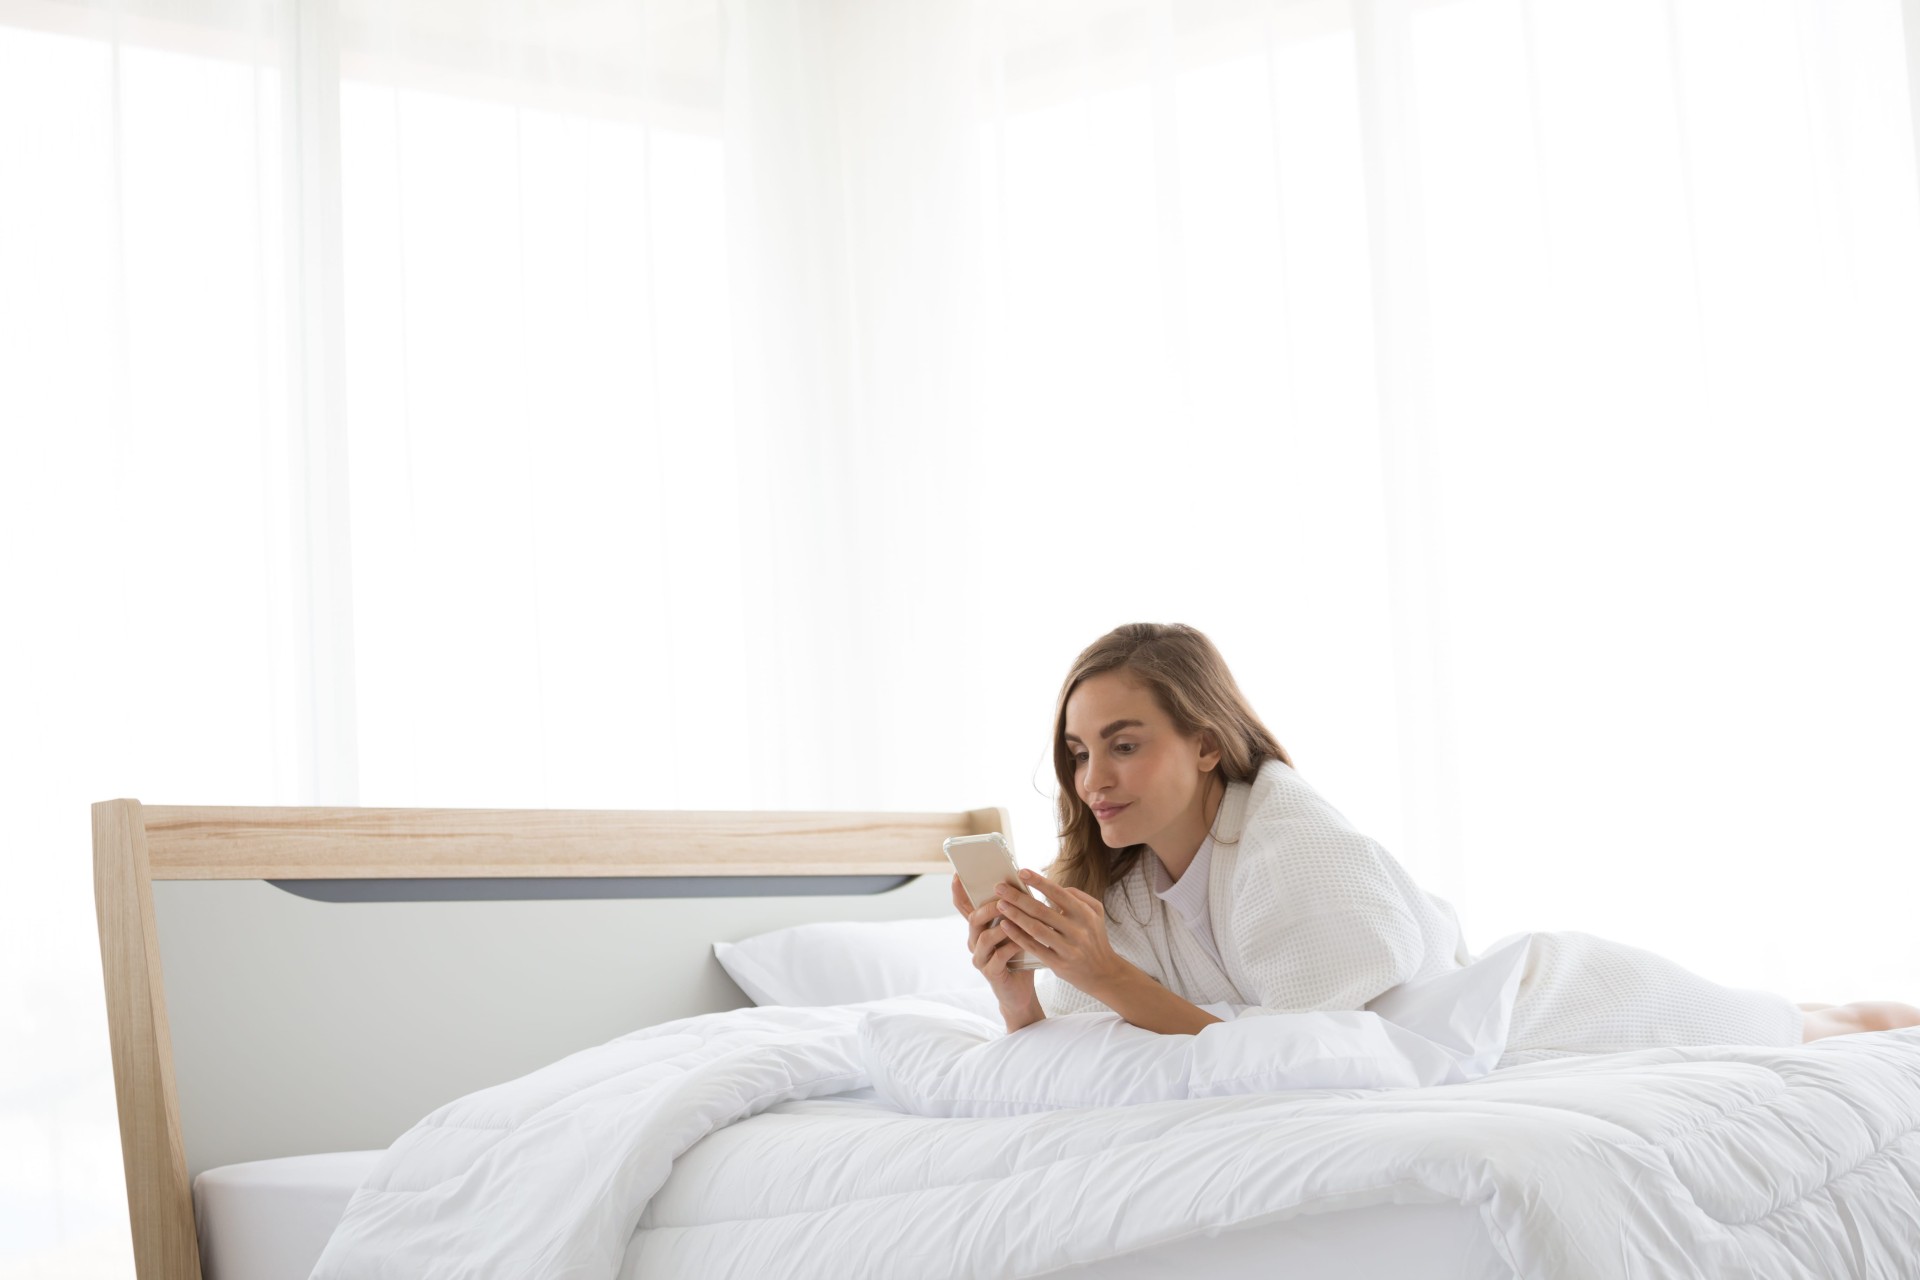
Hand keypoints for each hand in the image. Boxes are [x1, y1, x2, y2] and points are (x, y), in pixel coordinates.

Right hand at [951, 875, 1040, 1026]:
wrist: (1021, 992)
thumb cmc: (1019, 956)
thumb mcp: (1015, 931)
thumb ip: (1012, 913)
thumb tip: (1020, 886)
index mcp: (978, 929)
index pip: (964, 907)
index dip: (959, 892)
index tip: (957, 875)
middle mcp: (974, 942)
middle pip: (973, 919)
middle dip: (988, 907)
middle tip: (1003, 898)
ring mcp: (980, 958)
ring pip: (984, 938)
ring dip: (1001, 927)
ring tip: (1016, 919)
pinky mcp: (990, 973)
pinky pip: (998, 957)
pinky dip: (1011, 947)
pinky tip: (1023, 942)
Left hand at [991, 868, 1130, 998]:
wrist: (1103, 973)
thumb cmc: (1094, 938)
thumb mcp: (1095, 912)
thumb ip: (1078, 896)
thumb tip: (1054, 886)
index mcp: (1085, 914)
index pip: (1058, 893)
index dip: (1039, 882)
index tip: (1021, 872)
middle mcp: (1077, 930)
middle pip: (1042, 910)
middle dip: (1018, 897)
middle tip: (1000, 887)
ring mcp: (1068, 948)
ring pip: (1036, 929)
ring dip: (1015, 915)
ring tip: (999, 904)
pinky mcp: (1059, 964)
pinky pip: (1034, 947)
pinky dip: (1018, 936)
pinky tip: (1006, 925)